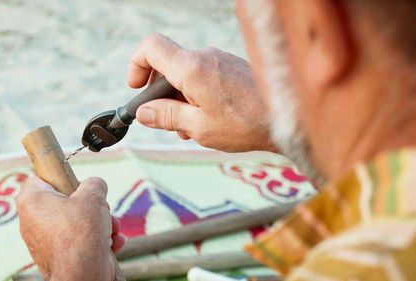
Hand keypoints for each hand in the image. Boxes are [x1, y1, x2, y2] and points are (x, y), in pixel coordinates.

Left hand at [16, 177, 125, 280]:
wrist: (82, 275)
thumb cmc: (81, 233)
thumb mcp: (93, 196)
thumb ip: (94, 184)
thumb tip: (96, 185)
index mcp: (32, 201)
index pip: (42, 177)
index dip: (62, 176)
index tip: (78, 183)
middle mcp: (32, 221)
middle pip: (66, 202)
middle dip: (92, 205)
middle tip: (102, 207)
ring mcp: (44, 241)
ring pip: (76, 222)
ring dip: (100, 223)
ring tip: (113, 228)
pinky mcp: (58, 257)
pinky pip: (78, 241)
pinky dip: (97, 241)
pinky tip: (112, 243)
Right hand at [129, 33, 277, 151]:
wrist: (288, 117)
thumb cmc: (246, 125)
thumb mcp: (199, 127)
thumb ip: (167, 116)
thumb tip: (144, 112)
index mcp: (192, 68)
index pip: (151, 47)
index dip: (136, 64)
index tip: (137, 87)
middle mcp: (205, 57)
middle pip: (167, 65)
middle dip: (160, 93)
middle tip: (167, 121)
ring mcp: (220, 59)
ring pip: (186, 73)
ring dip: (180, 98)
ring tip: (192, 127)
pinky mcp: (231, 66)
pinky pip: (204, 75)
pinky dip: (197, 94)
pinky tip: (209, 119)